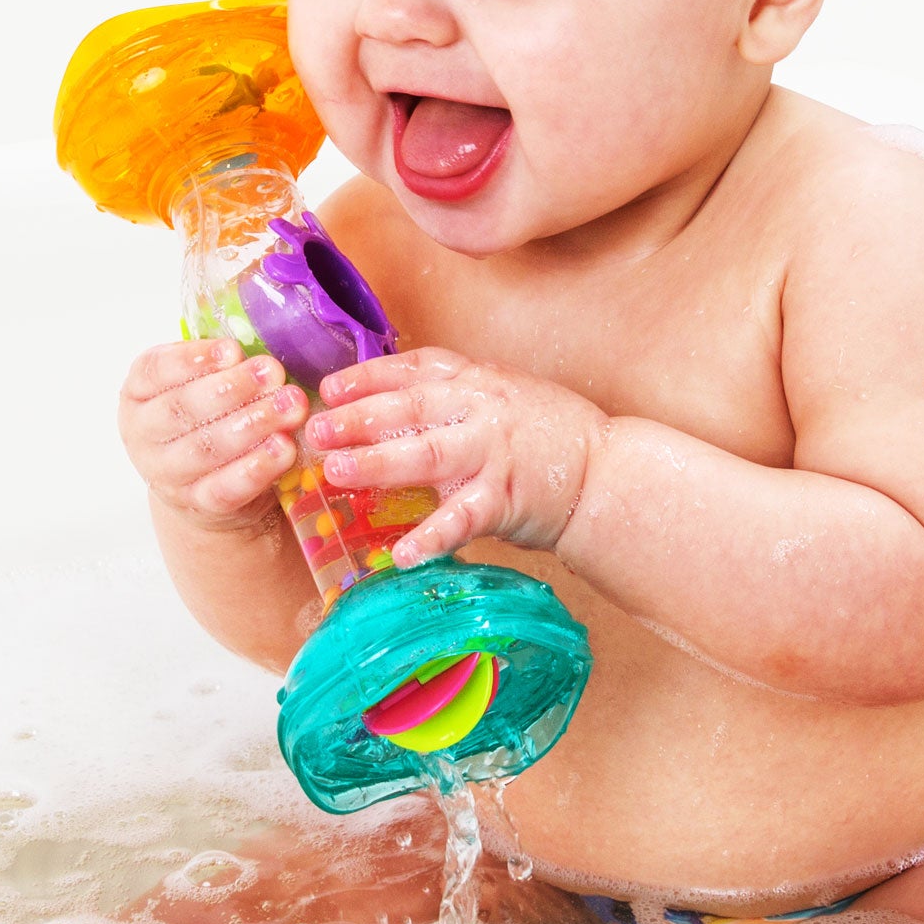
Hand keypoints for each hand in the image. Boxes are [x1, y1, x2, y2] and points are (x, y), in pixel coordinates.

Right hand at [118, 339, 308, 527]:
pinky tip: (283, 448)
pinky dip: (255, 468)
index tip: (232, 350)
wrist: (202, 480)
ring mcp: (166, 474)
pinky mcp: (196, 504)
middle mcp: (142, 434)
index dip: (192, 359)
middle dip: (232, 389)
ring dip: (252, 425)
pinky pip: (225, 488)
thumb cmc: (204, 414)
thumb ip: (220, 363)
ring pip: (205, 448)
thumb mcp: (200, 381)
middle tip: (272, 373)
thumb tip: (255, 350)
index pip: (155, 370)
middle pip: (182, 409)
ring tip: (290, 407)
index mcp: (137, 393)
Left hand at [303, 347, 605, 563]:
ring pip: (426, 455)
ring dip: (377, 464)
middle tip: (315, 430)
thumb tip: (383, 404)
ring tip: (335, 473)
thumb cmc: (545, 434)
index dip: (367, 377)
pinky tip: (401, 554)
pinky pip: (462, 519)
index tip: (328, 387)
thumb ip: (450, 396)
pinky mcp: (506, 498)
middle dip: (357, 418)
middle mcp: (481, 410)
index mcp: (476, 380)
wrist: (607, 471)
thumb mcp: (499, 395)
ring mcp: (493, 453)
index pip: (412, 369)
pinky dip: (432, 537)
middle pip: (409, 408)